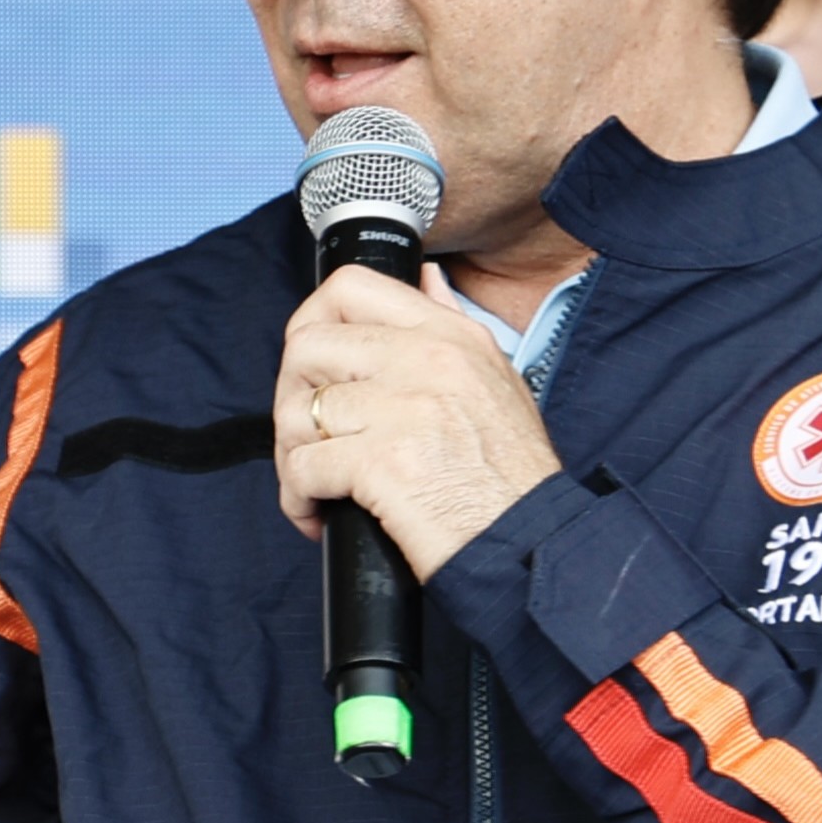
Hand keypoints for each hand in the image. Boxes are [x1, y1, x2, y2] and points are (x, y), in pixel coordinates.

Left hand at [271, 264, 559, 580]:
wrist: (531, 543)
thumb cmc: (511, 478)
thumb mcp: (497, 380)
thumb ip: (450, 327)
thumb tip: (424, 279)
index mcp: (450, 335)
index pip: (351, 288)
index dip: (311, 322)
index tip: (310, 365)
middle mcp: (427, 359)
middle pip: (307, 345)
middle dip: (290, 395)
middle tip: (306, 435)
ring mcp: (403, 407)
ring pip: (297, 410)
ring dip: (294, 455)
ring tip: (315, 484)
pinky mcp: (382, 461)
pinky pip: (302, 467)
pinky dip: (299, 498)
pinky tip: (320, 514)